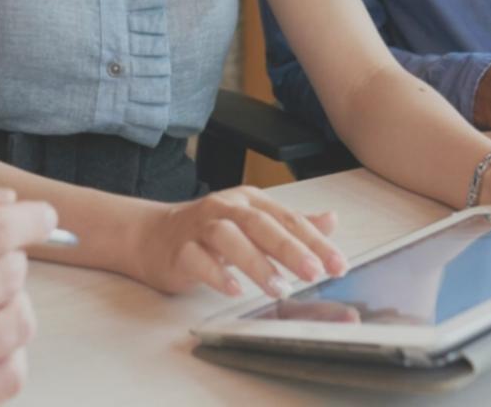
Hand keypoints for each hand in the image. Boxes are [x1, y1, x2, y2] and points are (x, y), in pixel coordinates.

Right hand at [127, 186, 347, 298]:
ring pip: (230, 238)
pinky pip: (198, 259)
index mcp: (250, 202)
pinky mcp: (181, 249)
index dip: (315, 242)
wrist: (153, 235)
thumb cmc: (209, 232)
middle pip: (262, 225)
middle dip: (290, 249)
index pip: (289, 220)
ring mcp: (201, 227)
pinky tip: (234, 289)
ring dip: (256, 263)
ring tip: (279, 287)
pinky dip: (217, 274)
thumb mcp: (254, 224)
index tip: (337, 265)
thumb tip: (332, 220)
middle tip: (314, 272)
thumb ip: (291, 225)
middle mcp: (227, 209)